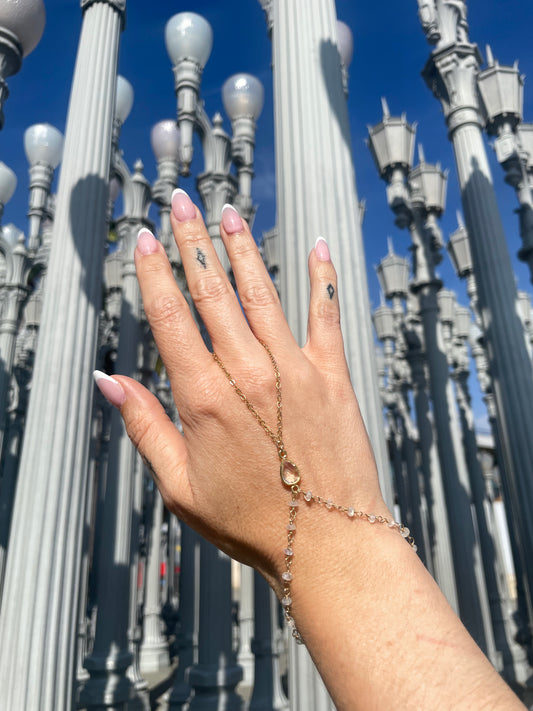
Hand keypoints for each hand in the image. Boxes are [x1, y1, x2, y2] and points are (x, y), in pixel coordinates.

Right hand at [95, 189, 386, 592]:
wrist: (328, 540)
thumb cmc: (251, 521)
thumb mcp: (181, 486)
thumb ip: (145, 426)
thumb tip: (109, 382)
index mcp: (206, 398)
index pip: (171, 319)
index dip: (154, 274)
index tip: (143, 238)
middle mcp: (250, 373)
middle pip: (213, 293)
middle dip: (192, 242)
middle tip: (180, 203)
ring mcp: (296, 370)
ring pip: (263, 294)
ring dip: (243, 250)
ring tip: (228, 213)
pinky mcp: (332, 376)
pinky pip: (326, 316)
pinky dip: (322, 279)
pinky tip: (318, 246)